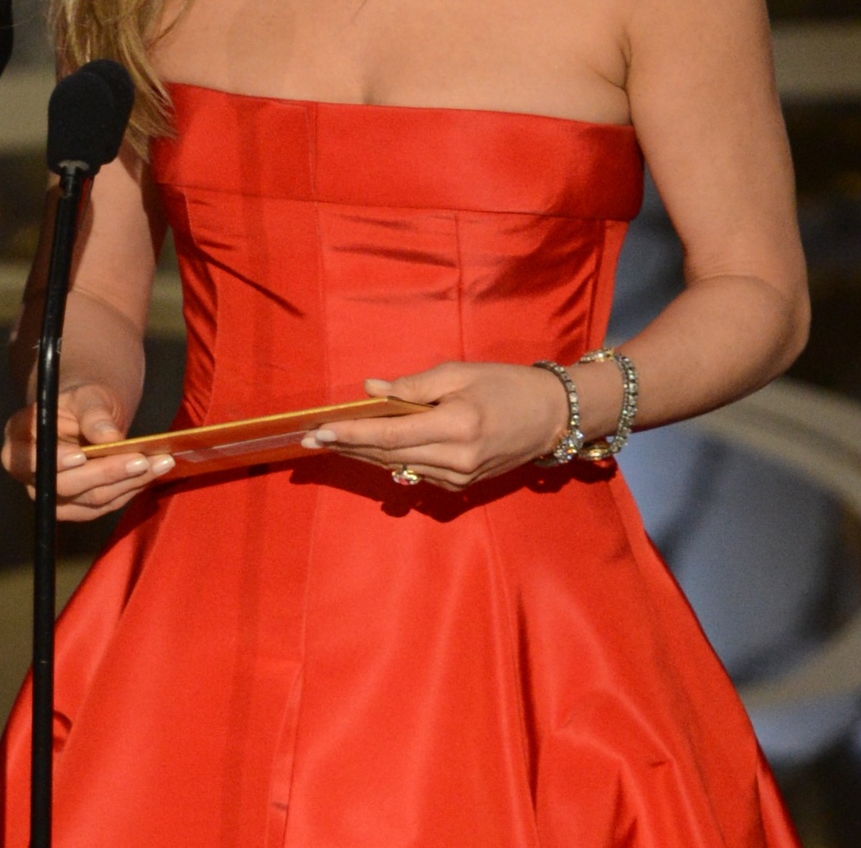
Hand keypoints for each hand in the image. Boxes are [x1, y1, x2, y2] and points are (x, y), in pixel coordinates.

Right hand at [0, 380, 172, 520]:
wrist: (87, 417)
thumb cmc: (83, 402)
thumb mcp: (88, 396)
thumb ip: (94, 413)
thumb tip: (109, 437)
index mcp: (20, 437)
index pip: (31, 457)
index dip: (55, 461)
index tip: (82, 456)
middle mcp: (28, 473)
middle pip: (65, 484)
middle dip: (106, 473)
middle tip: (142, 460)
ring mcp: (51, 495)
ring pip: (89, 500)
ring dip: (127, 484)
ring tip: (160, 464)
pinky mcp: (74, 508)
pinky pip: (103, 507)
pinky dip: (129, 491)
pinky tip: (150, 475)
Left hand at [303, 363, 571, 489]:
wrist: (551, 417)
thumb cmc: (506, 385)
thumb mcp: (460, 373)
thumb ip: (414, 386)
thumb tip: (371, 389)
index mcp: (457, 426)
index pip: (391, 434)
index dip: (352, 434)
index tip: (319, 431)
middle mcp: (456, 459)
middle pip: (389, 455)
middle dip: (347, 446)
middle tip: (309, 439)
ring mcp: (459, 478)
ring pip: (398, 467)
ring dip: (363, 455)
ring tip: (329, 443)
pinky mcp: (461, 486)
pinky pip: (416, 473)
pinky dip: (390, 460)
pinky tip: (368, 450)